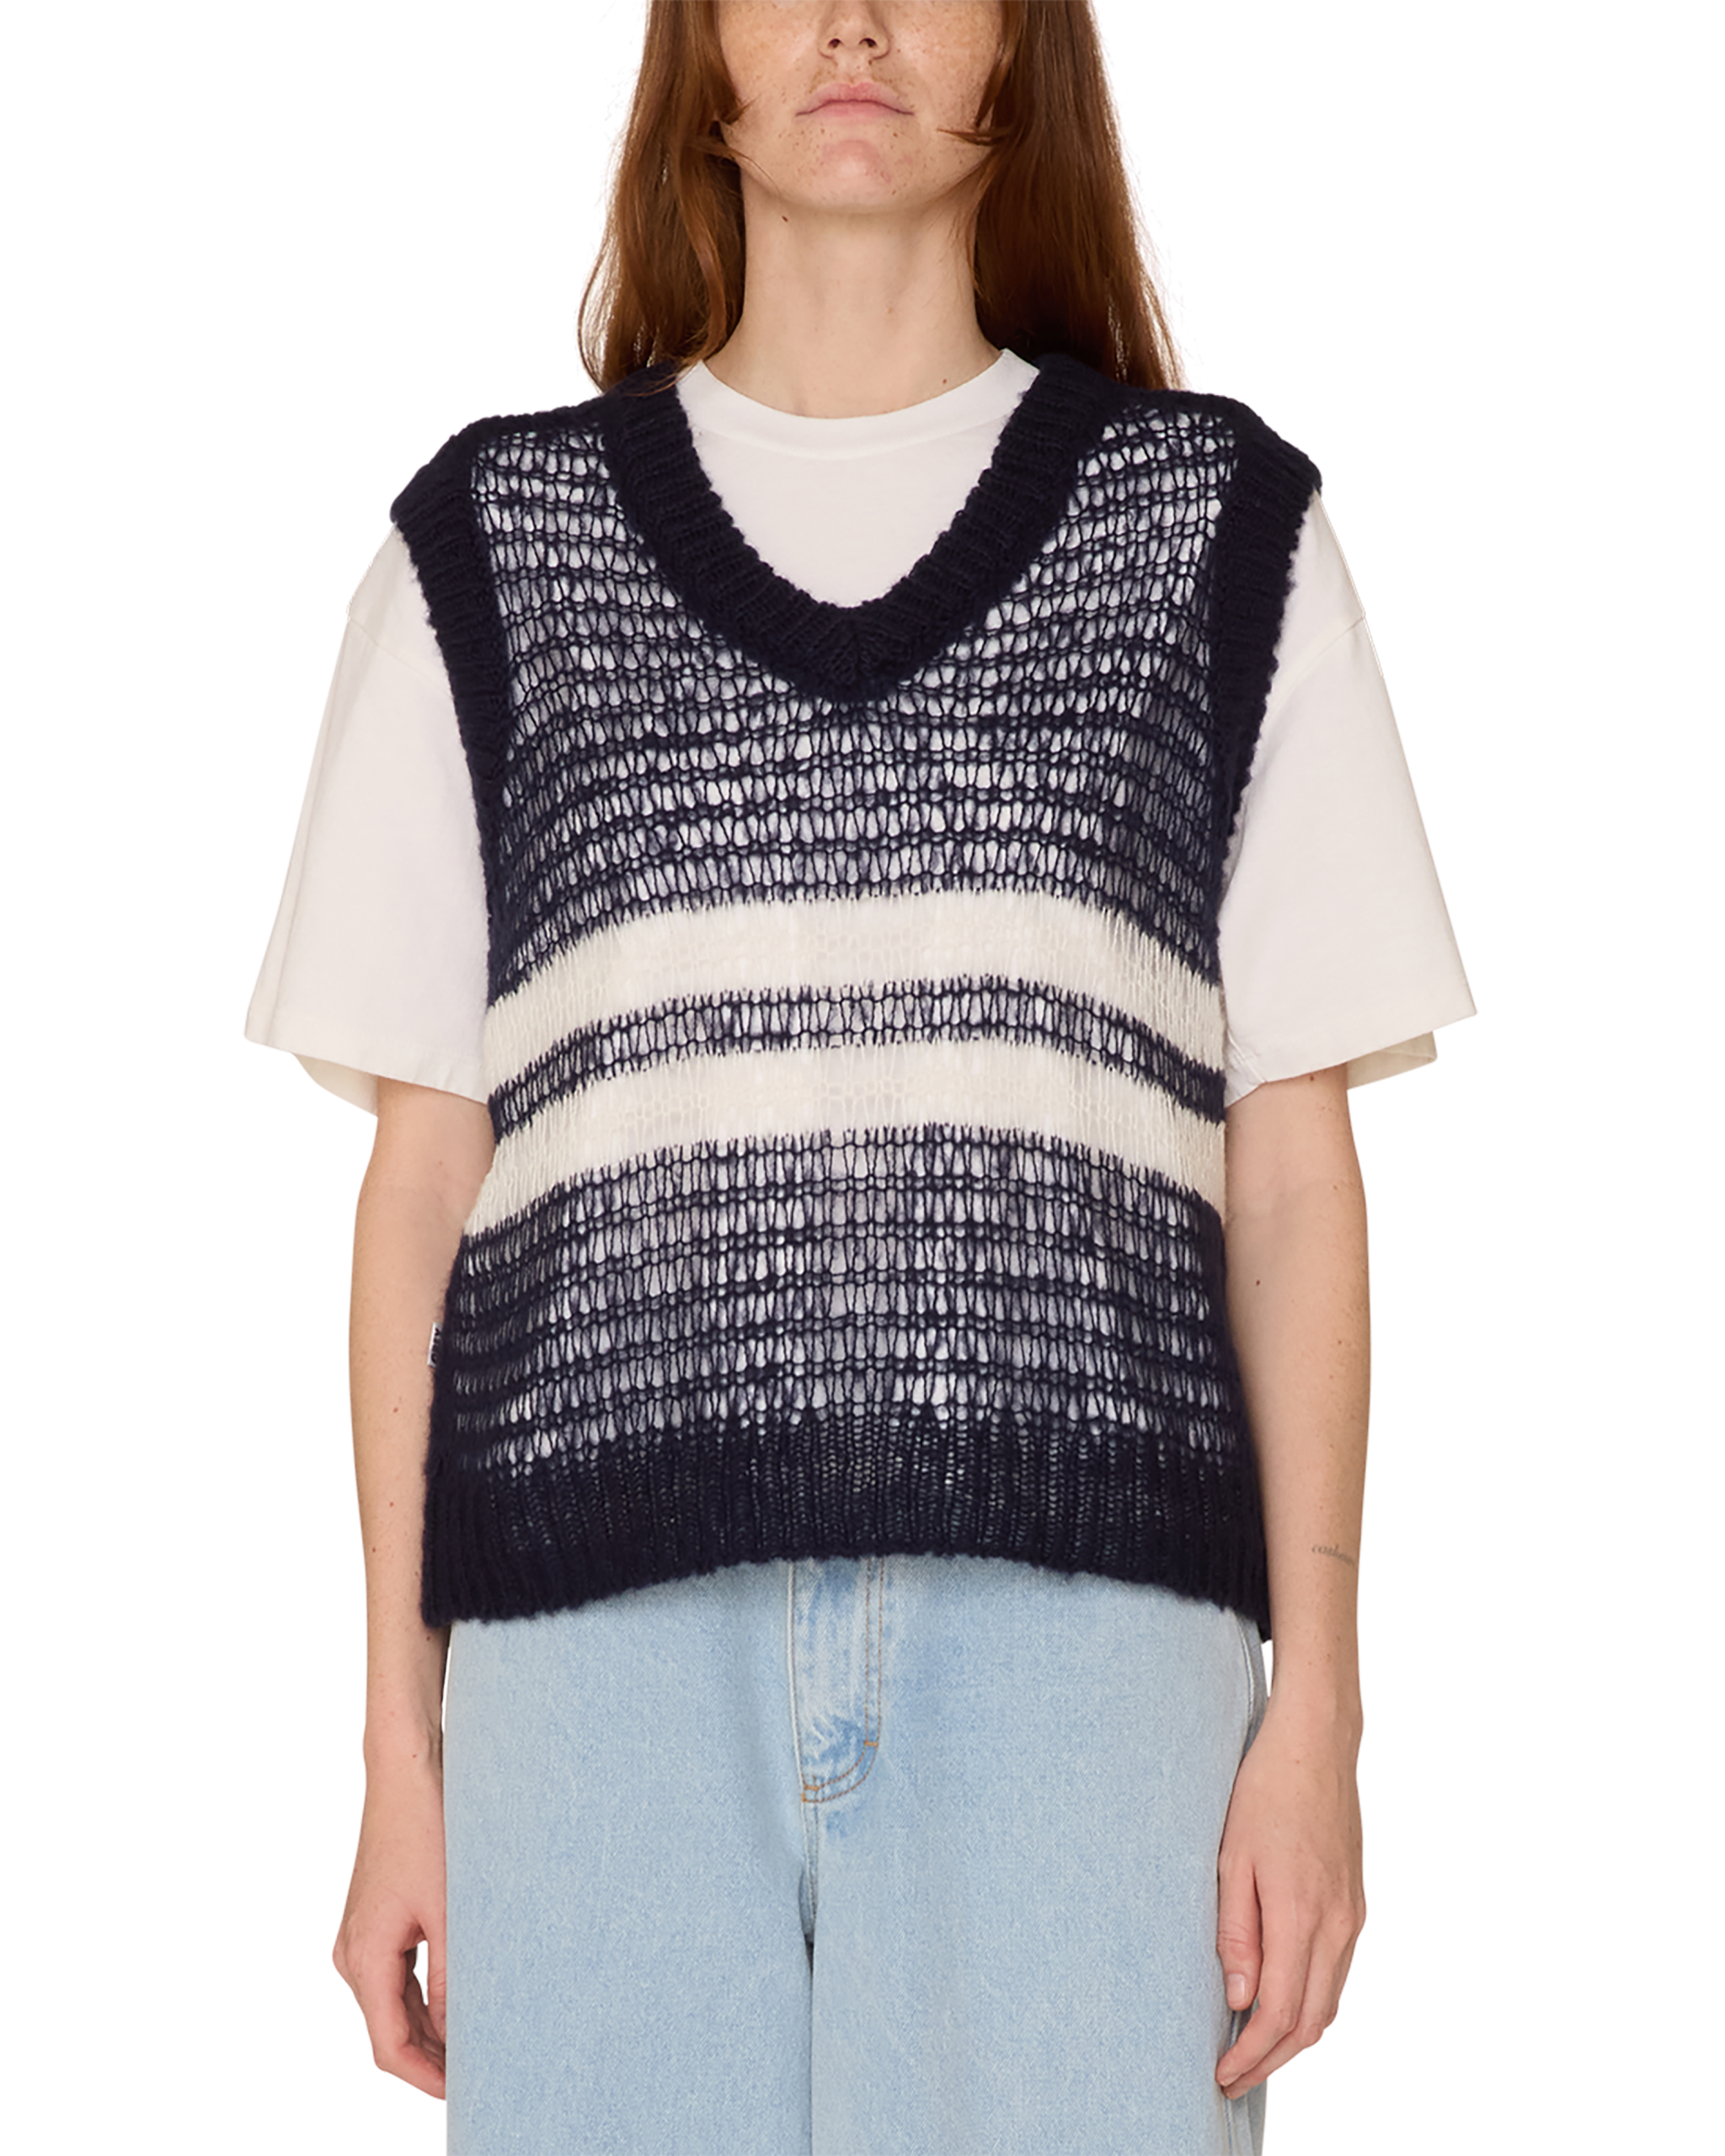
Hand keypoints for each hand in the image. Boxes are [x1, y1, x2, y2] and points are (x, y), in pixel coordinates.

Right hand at [331, 1766, 447, 2101]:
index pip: (389, 2047)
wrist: (406, 1771)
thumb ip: (454, 1977)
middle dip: (432, 2059)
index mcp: (363, 1959)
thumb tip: (465, 2031)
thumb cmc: (426, 1829)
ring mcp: (359, 1938)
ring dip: (431, 2029)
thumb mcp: (450, 1910)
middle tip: (481, 2075)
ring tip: (479, 2045)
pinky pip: (396, 1977)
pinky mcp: (374, 1921)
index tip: (464, 2095)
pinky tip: (461, 2003)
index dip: (426, 2079)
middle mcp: (351, 1955)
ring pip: (393, 2005)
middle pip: (389, 2031)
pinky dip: (425, 1997)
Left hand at [1214, 1703, 1366, 2100]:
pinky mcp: (1357, 1907)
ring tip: (1254, 2053)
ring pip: (1329, 2005)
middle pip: (1310, 2023)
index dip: (1250, 2054)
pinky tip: (1284, 2005)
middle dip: (1271, 2061)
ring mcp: (1353, 1918)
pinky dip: (1312, 2005)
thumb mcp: (1232, 1859)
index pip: (1278, 2014)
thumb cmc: (1266, 1793)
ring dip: (1293, 2039)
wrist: (1316, 1748)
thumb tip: (1239, 1999)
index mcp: (1301, 1915)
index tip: (1222, 2073)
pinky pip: (1339, 1976)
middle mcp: (1337, 1926)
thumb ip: (1238, 1933)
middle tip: (1233, 2078)